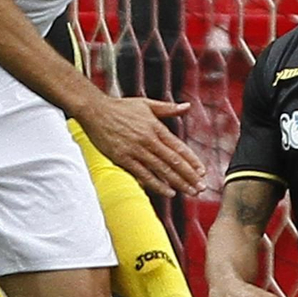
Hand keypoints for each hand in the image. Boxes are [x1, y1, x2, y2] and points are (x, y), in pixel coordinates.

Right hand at [74, 95, 207, 195]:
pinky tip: (168, 192)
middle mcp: (148, 140)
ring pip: (161, 170)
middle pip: (173, 161)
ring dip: (178, 182)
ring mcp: (136, 151)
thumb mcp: (146, 104)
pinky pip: (144, 175)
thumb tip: (187, 106)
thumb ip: (168, 108)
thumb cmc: (120, 107)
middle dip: (189, 176)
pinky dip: (157, 184)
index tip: (202, 171)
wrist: (95, 111)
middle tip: (201, 187)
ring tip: (190, 191)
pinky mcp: (123, 159)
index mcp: (155, 127)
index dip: (191, 160)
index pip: (178, 147)